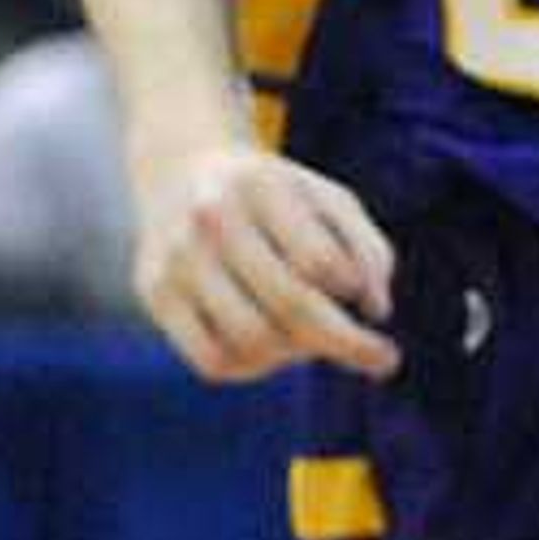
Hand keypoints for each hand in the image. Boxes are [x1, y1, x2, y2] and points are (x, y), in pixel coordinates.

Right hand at [133, 137, 398, 384]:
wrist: (180, 170)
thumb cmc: (272, 195)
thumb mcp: (327, 199)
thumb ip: (367, 248)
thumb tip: (376, 311)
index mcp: (260, 185)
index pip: (319, 261)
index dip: (351, 289)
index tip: (366, 300)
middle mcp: (211, 219)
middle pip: (290, 305)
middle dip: (347, 342)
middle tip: (383, 360)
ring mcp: (176, 259)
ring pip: (252, 342)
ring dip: (296, 353)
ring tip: (309, 340)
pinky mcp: (155, 293)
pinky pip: (213, 361)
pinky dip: (252, 368)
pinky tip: (270, 350)